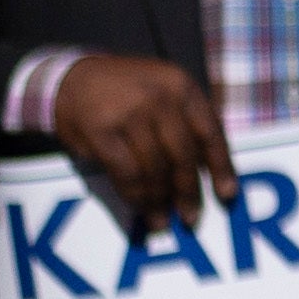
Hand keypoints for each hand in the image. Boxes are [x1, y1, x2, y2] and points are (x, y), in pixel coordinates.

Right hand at [53, 57, 237, 239]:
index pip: (211, 133)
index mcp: (182, 87)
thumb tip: (206, 171)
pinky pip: (127, 173)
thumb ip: (185, 121)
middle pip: (184, 155)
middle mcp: (160, 97)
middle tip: (190, 217)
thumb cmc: (125, 92)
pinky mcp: (102, 131)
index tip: (227, 194)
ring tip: (162, 220)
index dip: (221, 167)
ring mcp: (130, 114)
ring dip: (160, 200)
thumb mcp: (163, 91)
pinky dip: (136, 196)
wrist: (70, 79)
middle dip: (189, 191)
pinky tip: (141, 209)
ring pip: (155, 168)